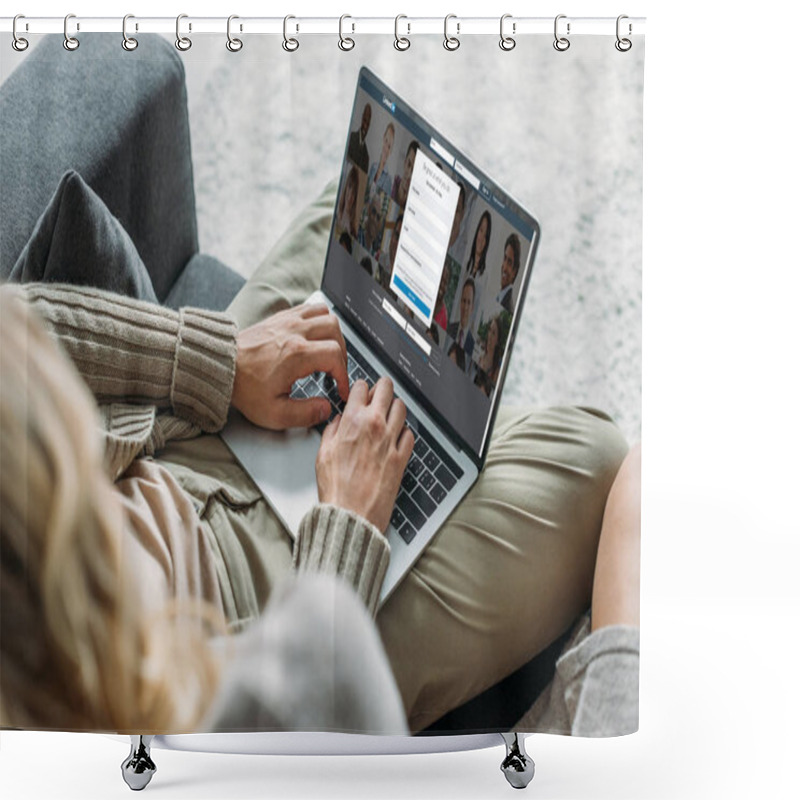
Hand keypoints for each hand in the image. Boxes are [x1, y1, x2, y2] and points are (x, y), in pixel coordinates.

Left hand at [231, 303, 349, 429]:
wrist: (219, 366)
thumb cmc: (244, 387)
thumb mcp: (274, 413)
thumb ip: (305, 414)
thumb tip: (325, 409)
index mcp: (296, 355)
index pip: (335, 356)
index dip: (344, 375)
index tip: (339, 389)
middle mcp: (294, 332)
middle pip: (335, 331)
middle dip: (341, 353)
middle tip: (335, 370)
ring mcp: (287, 321)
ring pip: (325, 314)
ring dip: (333, 333)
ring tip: (329, 351)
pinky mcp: (280, 317)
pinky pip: (310, 308)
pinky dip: (319, 320)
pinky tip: (315, 336)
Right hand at [316, 377, 414, 531]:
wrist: (352, 514)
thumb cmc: (336, 490)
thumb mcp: (322, 454)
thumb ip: (331, 431)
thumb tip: (338, 422)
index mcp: (352, 422)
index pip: (361, 387)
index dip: (360, 388)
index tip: (360, 393)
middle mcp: (375, 426)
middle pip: (386, 388)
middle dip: (381, 388)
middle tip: (378, 394)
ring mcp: (391, 441)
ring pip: (401, 407)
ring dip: (394, 408)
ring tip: (387, 415)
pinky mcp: (402, 457)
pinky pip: (410, 434)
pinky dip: (403, 432)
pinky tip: (395, 438)